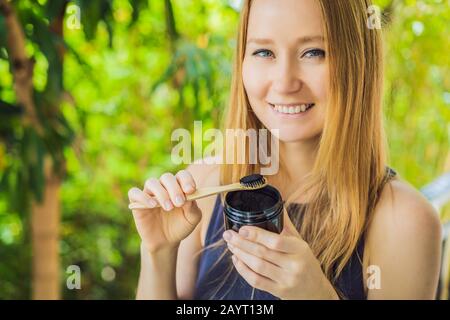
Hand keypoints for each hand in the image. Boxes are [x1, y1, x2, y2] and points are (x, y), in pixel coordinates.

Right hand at [128, 170, 201, 252]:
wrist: (165, 241)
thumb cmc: (180, 226)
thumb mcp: (192, 219)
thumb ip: (193, 207)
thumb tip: (190, 196)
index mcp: (179, 186)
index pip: (182, 175)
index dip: (186, 180)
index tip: (191, 190)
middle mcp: (163, 186)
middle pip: (167, 177)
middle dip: (174, 189)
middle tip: (179, 203)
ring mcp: (149, 193)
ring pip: (151, 182)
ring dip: (161, 193)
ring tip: (168, 208)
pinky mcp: (137, 202)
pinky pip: (134, 193)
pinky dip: (143, 197)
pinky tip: (152, 205)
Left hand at [223, 208, 338, 298]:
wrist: (316, 291)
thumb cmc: (306, 263)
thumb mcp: (300, 243)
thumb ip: (287, 226)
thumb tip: (277, 203)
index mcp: (300, 250)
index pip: (276, 241)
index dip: (257, 235)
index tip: (242, 229)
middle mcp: (294, 266)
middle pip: (262, 253)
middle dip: (241, 243)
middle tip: (228, 235)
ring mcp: (286, 280)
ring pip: (257, 266)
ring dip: (240, 254)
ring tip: (231, 244)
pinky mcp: (279, 292)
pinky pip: (256, 280)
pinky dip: (243, 270)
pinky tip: (236, 259)